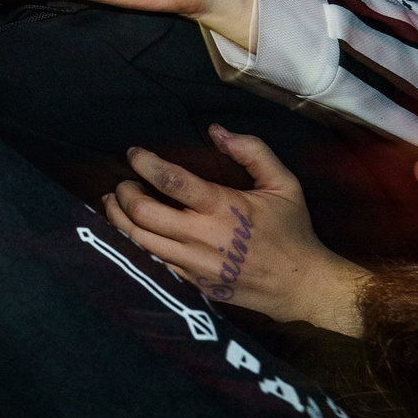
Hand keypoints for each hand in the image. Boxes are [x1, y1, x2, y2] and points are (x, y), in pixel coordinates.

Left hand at [104, 127, 368, 335]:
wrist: (303, 286)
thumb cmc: (292, 232)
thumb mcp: (283, 185)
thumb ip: (252, 152)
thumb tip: (216, 131)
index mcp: (223, 208)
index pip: (170, 180)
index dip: (145, 162)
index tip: (134, 152)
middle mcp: (202, 237)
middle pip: (143, 212)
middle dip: (125, 193)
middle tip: (123, 182)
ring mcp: (194, 263)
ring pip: (140, 239)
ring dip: (120, 217)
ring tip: (114, 201)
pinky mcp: (192, 282)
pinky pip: (153, 260)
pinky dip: (137, 241)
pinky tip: (133, 228)